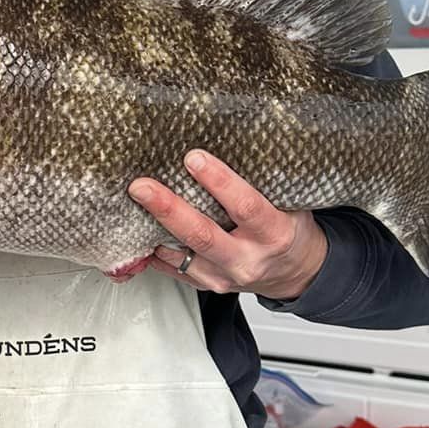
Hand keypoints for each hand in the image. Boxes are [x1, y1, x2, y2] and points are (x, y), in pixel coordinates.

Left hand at [129, 150, 328, 300]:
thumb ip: (261, 182)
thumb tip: (223, 141)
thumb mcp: (290, 203)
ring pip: (183, 255)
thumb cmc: (289, 230)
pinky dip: (156, 250)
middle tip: (142, 187)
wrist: (296, 273)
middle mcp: (248, 259)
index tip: (193, 158)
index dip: (219, 181)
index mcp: (274, 233)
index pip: (246, 206)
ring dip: (154, 229)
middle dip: (169, 209)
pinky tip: (142, 231)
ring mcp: (226, 277)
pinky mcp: (209, 286)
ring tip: (132, 205)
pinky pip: (175, 269)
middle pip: (203, 235)